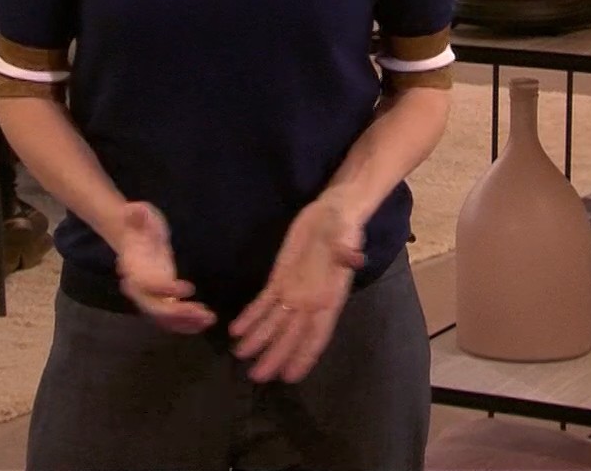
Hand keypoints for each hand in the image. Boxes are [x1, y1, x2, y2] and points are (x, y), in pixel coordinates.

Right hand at [113, 201, 214, 333]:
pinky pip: (170, 319)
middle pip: (155, 308)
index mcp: (133, 269)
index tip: (188, 288)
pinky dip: (186, 324)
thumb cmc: (140, 225)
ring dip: (186, 322)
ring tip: (209, 319)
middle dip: (179, 313)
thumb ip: (138, 214)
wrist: (134, 238)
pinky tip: (204, 321)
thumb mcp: (141, 215)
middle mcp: (138, 289)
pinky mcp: (160, 301)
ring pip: (164, 318)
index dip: (165, 290)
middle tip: (204, 312)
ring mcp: (149, 297)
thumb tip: (132, 210)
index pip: (146, 285)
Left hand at [230, 195, 364, 382]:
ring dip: (258, 340)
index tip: (291, 376)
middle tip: (257, 377)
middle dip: (274, 356)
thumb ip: (346, 250)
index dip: (304, 355)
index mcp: (329, 297)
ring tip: (240, 357)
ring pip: (274, 322)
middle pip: (290, 335)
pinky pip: (264, 302)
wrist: (333, 212)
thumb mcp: (346, 236)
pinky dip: (251, 317)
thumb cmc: (344, 227)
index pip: (316, 333)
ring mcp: (294, 292)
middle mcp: (310, 302)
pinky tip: (237, 331)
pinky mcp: (280, 279)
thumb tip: (353, 257)